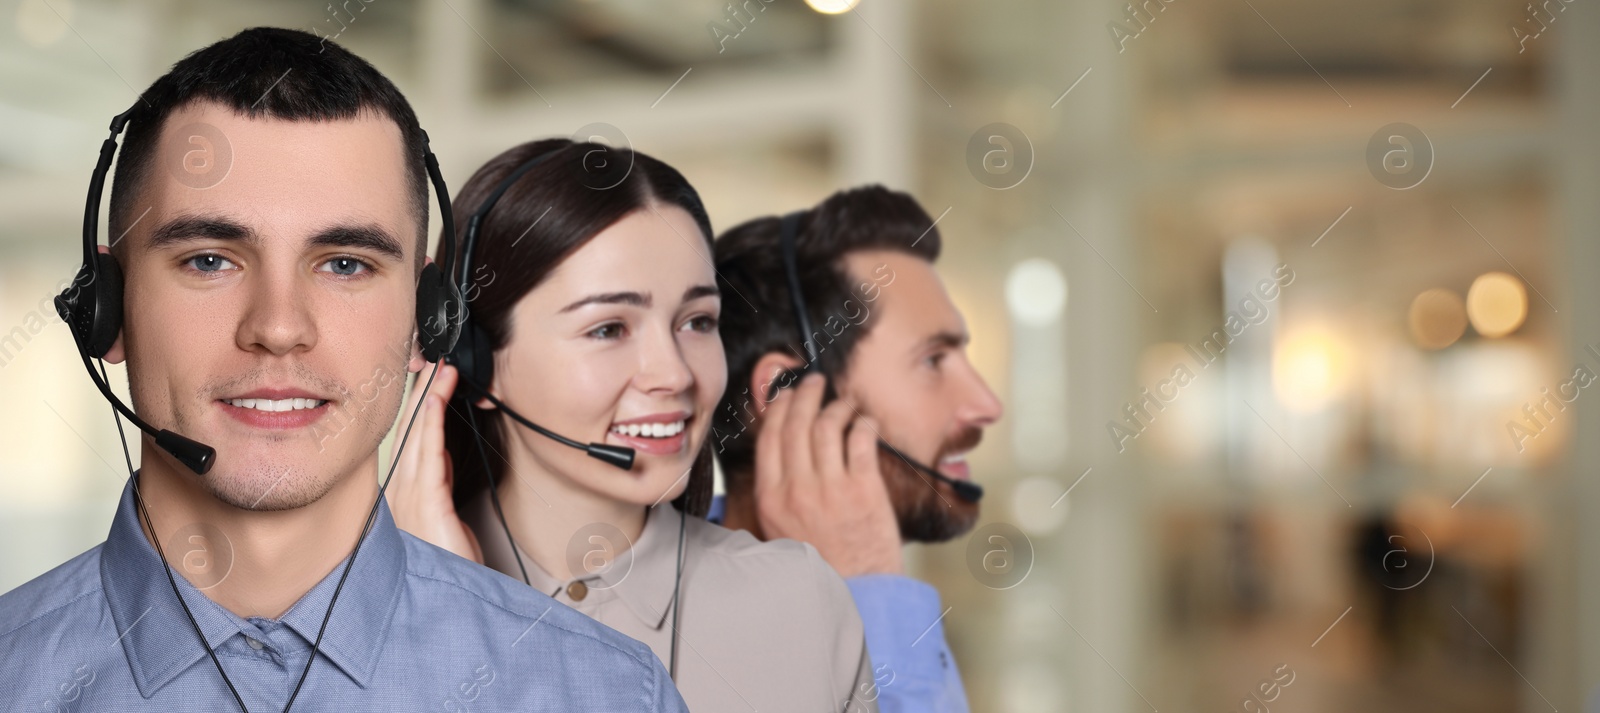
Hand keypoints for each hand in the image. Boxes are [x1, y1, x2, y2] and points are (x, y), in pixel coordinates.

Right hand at [387, 362, 482, 562]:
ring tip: (436, 368)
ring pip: (418, 437)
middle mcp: (401, 493)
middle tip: (428, 357)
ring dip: (427, 399)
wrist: (442, 605)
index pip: (410, 440)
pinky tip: (433, 402)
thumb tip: (440, 456)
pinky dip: (430, 425)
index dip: (416, 407)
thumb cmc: (443, 565)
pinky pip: (429, 457)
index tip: (424, 377)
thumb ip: (437, 486)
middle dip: (418, 393)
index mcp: (404, 496)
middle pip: (409, 432)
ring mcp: (410, 499)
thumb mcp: (443, 518)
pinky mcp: (428, 506)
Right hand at [753, 372, 902, 576]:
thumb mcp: (779, 528)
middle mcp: (798, 489)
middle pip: (798, 424)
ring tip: (844, 403)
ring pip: (829, 426)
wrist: (857, 588)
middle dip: (807, 395)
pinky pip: (861, 440)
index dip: (780, 407)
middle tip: (816, 383)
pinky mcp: (865, 489)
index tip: (787, 394)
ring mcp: (832, 488)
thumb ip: (776, 490)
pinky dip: (863, 424)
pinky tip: (866, 422)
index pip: (770, 436)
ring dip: (837, 406)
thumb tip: (778, 449)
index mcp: (772, 497)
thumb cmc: (821, 560)